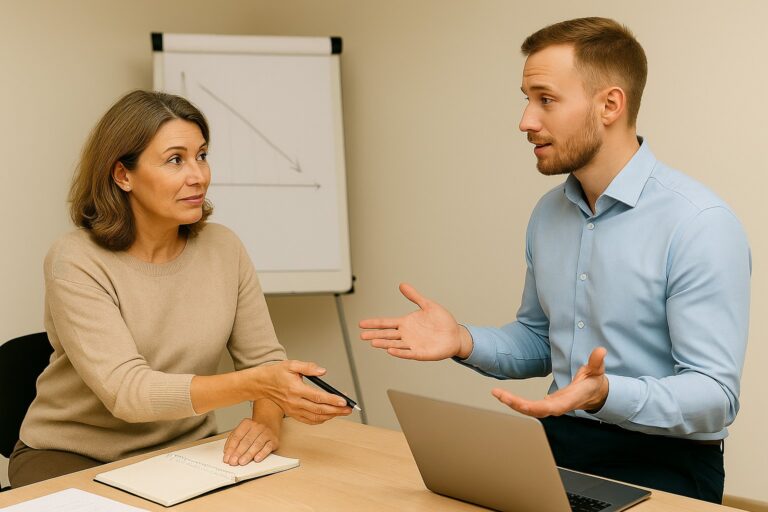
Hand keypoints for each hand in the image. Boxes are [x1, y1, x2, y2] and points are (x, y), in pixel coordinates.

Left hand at [223, 418, 278, 464]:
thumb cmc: (253, 431)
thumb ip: (233, 441)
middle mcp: (258, 427)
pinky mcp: (274, 440)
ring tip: (242, 462)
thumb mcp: (242, 432)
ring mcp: (267, 433)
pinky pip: (268, 447)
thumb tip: (227, 452)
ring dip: (248, 454)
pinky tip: (256, 459)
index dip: (231, 448)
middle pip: (246, 441)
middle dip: (238, 452)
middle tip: (233, 461)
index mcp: (247, 423)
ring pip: (257, 444)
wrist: (270, 423)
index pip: (237, 436)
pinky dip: (262, 453)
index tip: (227, 458)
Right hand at [249, 360, 351, 424]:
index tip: (343, 401)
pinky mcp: (292, 414)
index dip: (332, 400)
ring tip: (342, 412)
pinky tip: (328, 416)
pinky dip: (320, 420)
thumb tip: (323, 371)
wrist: (262, 383)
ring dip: (330, 416)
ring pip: (315, 417)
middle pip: (319, 409)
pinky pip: (308, 420)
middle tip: (348, 409)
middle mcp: (294, 402)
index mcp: (295, 389)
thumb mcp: (292, 364)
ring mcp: (293, 410)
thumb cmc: (277, 373)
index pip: (318, 397)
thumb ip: (309, 367)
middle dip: (336, 410)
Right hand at [359, 283, 472, 359]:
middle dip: (374, 334)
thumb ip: (414, 296)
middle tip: (361, 335)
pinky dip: (399, 352)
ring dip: (384, 343)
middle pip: (386, 334)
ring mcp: (412, 344)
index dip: (374, 323)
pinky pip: (408, 353)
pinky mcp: (421, 353)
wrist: (455, 335)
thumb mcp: (428, 305)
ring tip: (373, 342)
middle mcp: (406, 334)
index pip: (386, 323)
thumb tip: (402, 285)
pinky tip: (390, 350)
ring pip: (394, 344)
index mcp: (406, 323)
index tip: (361, 324)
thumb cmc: (442, 321)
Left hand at [492, 347, 608, 417]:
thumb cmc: (595, 383)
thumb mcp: (597, 371)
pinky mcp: (546, 404)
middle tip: (499, 394)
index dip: (536, 407)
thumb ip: (596, 362)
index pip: (552, 407)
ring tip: (496, 393)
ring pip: (529, 409)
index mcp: (569, 400)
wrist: (596, 394)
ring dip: (512, 402)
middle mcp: (558, 406)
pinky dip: (515, 402)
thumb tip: (600, 350)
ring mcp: (551, 406)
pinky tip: (503, 396)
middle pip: (534, 410)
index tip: (522, 405)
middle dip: (516, 404)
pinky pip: (529, 406)